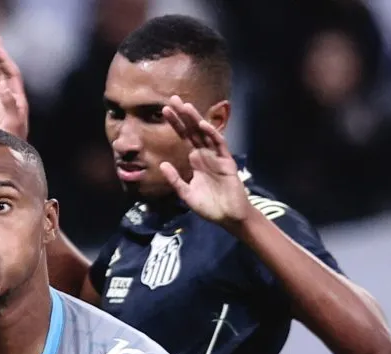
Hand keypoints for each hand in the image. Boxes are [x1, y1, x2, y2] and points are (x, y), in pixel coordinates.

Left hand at [159, 96, 252, 229]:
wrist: (228, 217)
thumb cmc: (209, 206)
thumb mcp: (186, 193)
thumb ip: (175, 179)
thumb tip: (162, 164)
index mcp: (195, 160)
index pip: (184, 137)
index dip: (175, 124)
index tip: (165, 110)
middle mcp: (205, 154)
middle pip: (193, 130)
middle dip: (183, 115)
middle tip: (172, 99)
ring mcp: (216, 156)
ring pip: (205, 134)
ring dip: (196, 120)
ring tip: (186, 106)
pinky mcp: (227, 162)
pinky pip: (219, 145)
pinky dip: (212, 135)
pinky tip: (203, 126)